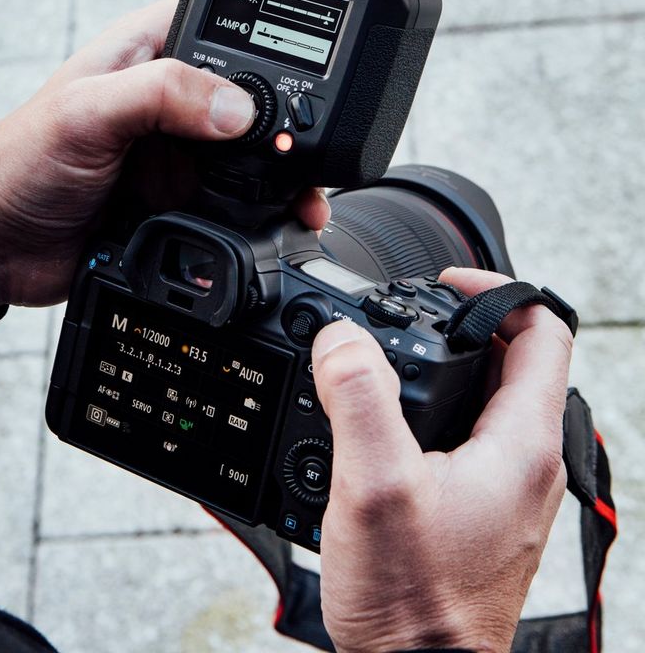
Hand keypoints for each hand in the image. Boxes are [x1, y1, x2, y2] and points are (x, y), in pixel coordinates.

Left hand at [0, 0, 329, 306]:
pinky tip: (277, 224)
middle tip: (310, 148)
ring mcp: (179, 150)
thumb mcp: (88, 112)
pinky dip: (261, 216)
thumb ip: (162, 95)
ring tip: (306, 194)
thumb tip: (240, 107)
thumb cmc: (19, 159)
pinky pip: (235, 204)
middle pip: (253, 94)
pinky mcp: (180, 199)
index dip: (267, 39)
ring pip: (252, 154)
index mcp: (150, 50)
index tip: (305, 71)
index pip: (227, 21)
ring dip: (280, 175)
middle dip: (286, 120)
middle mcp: (171, 97)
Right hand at [312, 267, 572, 652]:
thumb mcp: (374, 486)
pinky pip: (474, 440)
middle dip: (463, 325)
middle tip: (408, 318)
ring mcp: (511, 492)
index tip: (445, 282)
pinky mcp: (486, 514)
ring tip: (389, 365)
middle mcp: (528, 465)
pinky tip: (389, 430)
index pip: (543, 331)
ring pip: (492, 401)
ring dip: (448, 369)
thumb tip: (342, 336)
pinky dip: (439, 413)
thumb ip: (359, 398)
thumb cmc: (411, 602)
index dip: (497, 289)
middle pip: (517, 360)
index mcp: (521, 444)